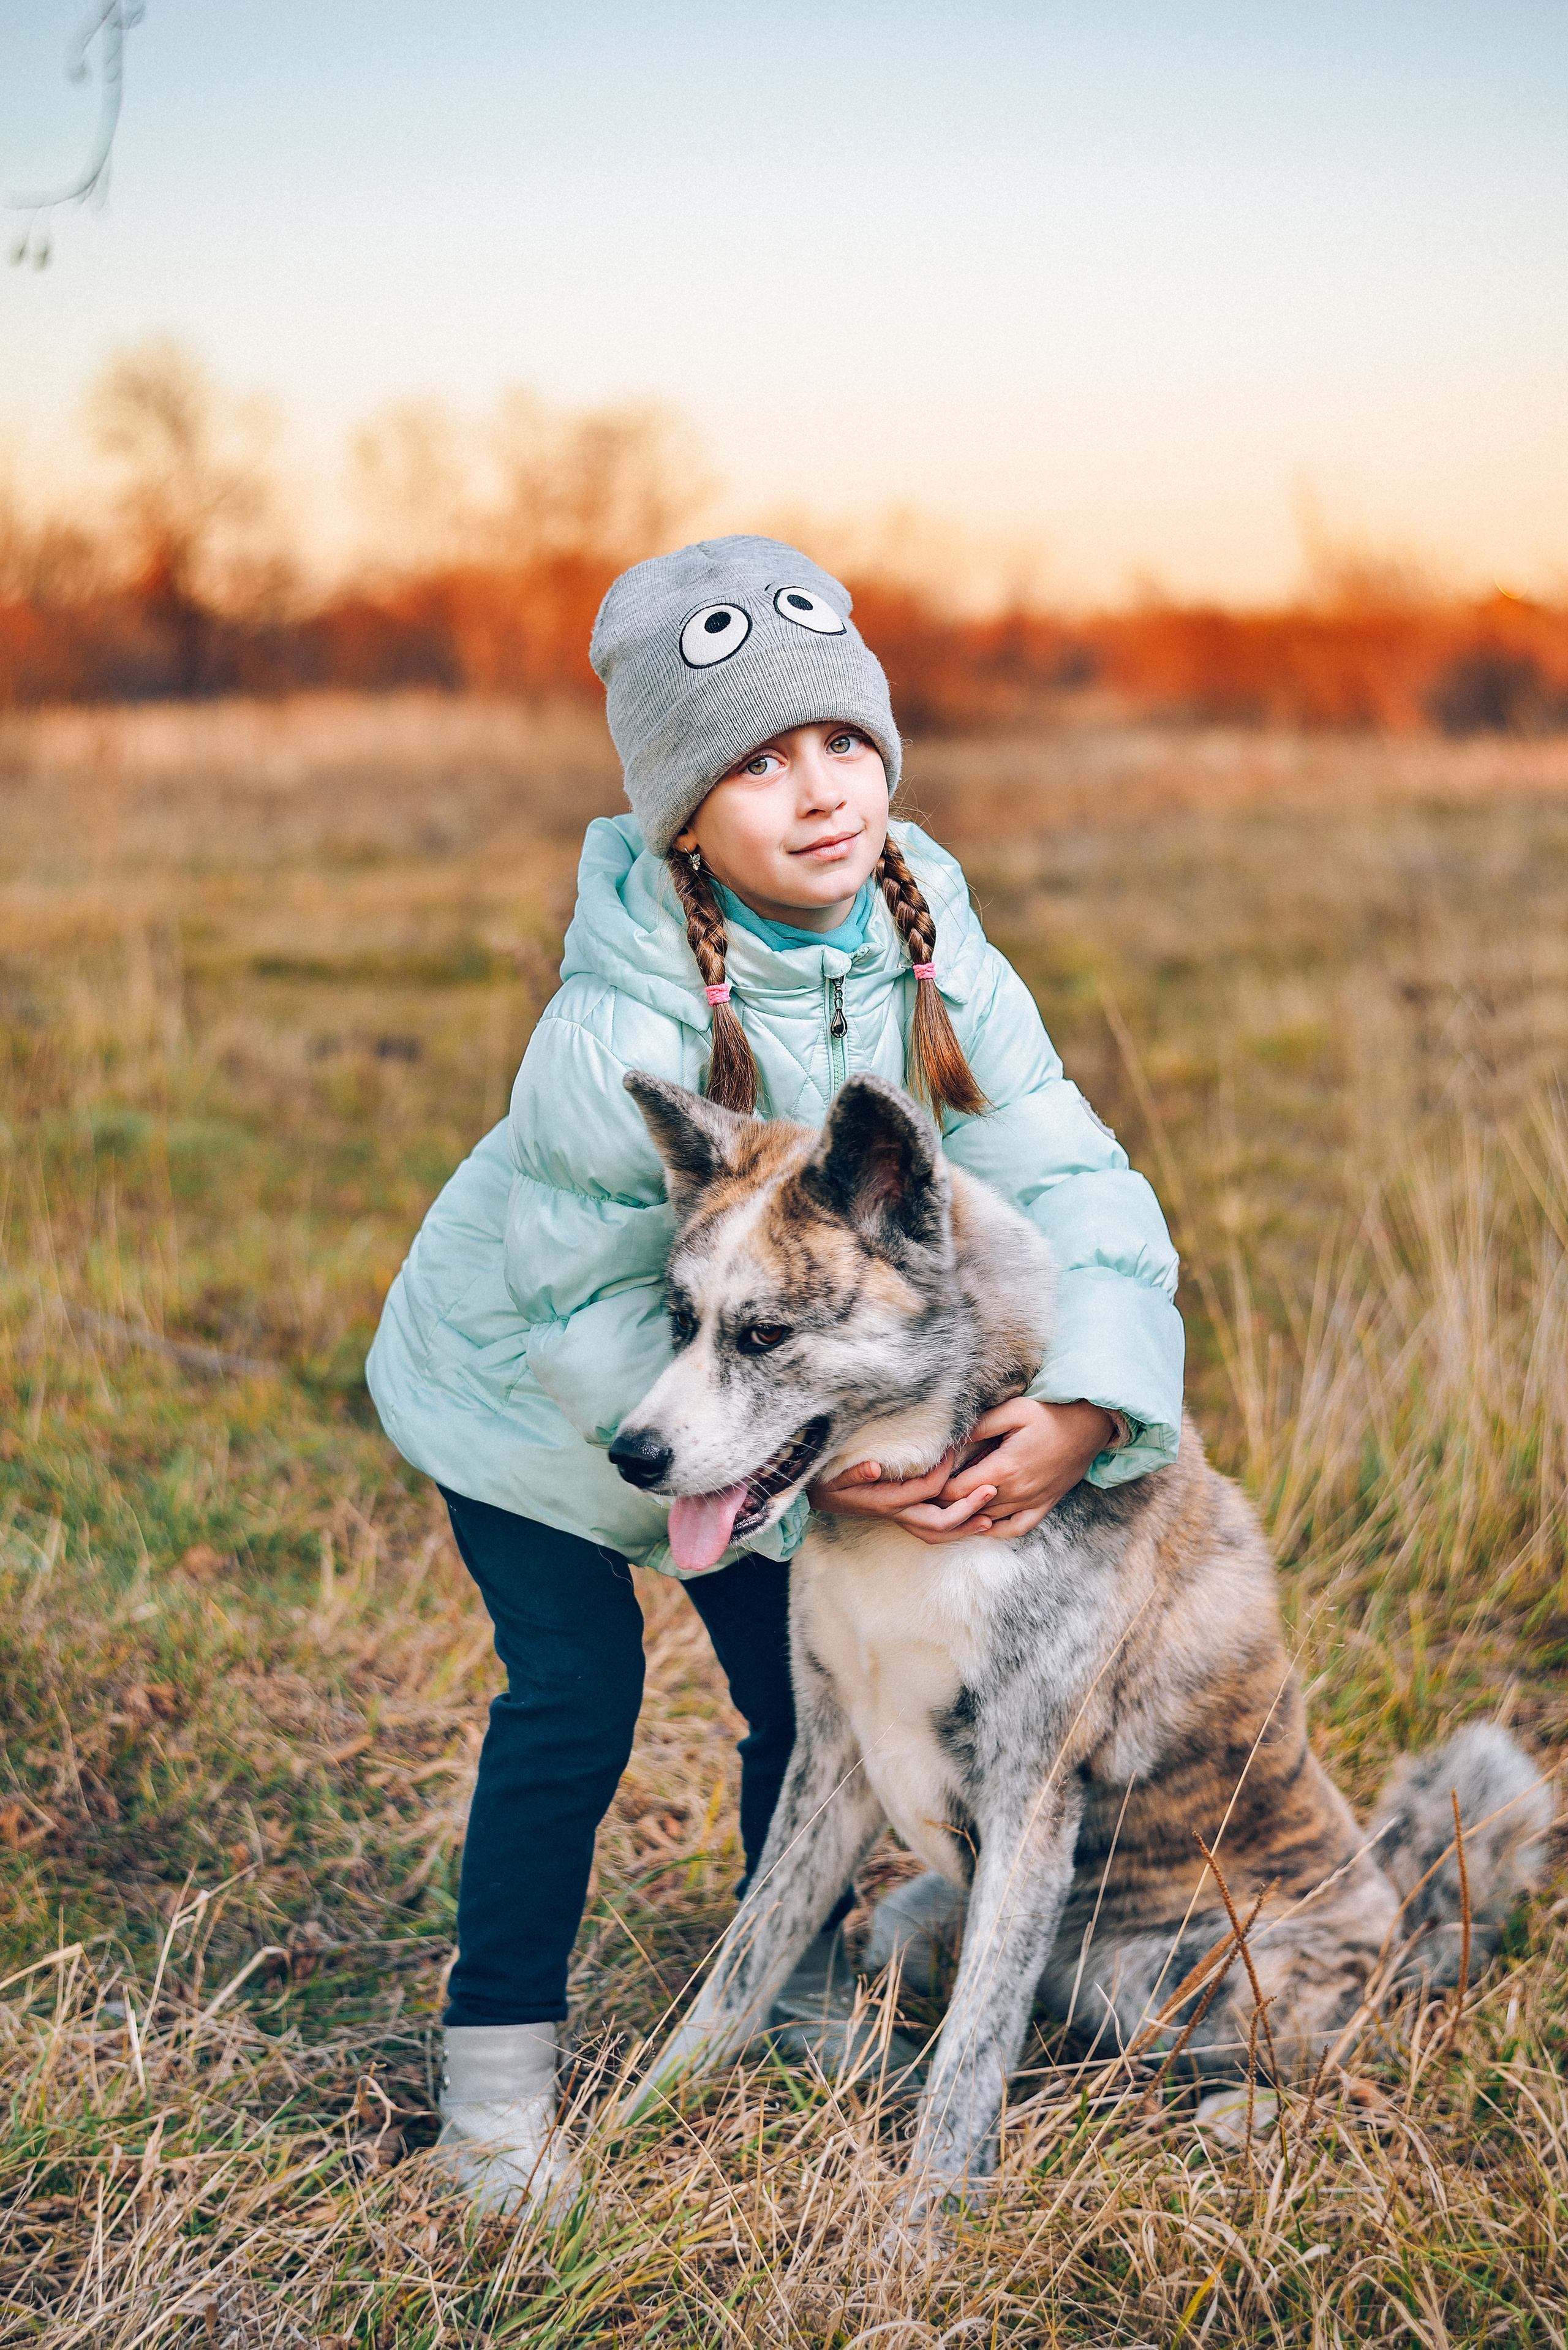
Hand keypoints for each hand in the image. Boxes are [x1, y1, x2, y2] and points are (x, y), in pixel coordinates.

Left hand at [936, 1397, 1114, 1538]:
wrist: (1091, 1424)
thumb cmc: (1049, 1412)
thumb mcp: (1012, 1410)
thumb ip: (978, 1427)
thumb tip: (949, 1439)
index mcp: (1005, 1468)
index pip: (957, 1491)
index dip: (935, 1490)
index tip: (921, 1483)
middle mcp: (1018, 1491)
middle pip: (970, 1508)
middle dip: (945, 1505)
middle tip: (924, 1498)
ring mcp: (1033, 1501)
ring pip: (990, 1520)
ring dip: (967, 1516)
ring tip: (945, 1509)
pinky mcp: (1046, 1504)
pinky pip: (1018, 1527)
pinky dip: (997, 1530)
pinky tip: (982, 1524)